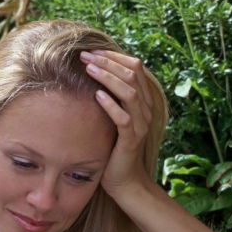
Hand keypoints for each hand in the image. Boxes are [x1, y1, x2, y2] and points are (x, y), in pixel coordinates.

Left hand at [79, 49, 157, 198]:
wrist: (124, 180)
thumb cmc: (113, 148)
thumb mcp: (112, 118)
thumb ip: (110, 99)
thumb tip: (91, 76)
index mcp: (142, 101)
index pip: (135, 68)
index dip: (114, 57)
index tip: (92, 51)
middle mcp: (145, 109)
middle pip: (133, 75)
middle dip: (108, 62)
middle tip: (85, 56)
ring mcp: (140, 124)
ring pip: (130, 93)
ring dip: (108, 78)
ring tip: (89, 69)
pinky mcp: (131, 140)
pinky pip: (124, 119)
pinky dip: (111, 105)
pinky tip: (97, 96)